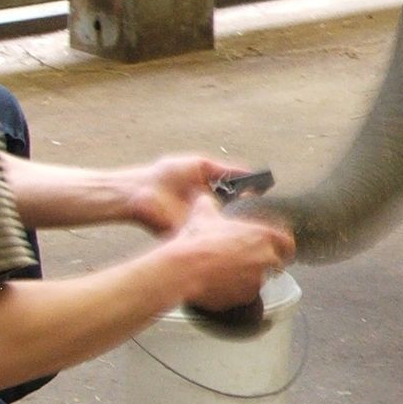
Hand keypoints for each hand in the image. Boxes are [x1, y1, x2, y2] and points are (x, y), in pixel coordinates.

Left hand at [123, 156, 248, 234]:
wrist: (141, 190)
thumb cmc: (166, 175)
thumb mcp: (199, 165)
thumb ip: (224, 169)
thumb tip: (249, 172)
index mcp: (211, 194)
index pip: (237, 200)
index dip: (250, 199)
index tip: (261, 198)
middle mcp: (207, 210)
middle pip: (233, 215)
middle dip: (246, 214)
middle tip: (259, 212)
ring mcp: (199, 223)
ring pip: (222, 228)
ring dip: (233, 226)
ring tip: (248, 224)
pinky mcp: (189, 235)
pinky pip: (206, 237)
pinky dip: (216, 235)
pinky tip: (228, 232)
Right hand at [170, 193, 295, 311]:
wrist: (185, 269)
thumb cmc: (197, 240)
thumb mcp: (204, 213)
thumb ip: (211, 204)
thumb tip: (206, 199)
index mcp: (263, 235)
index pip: (288, 243)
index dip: (283, 247)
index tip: (279, 249)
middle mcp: (265, 258)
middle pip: (275, 263)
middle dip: (263, 262)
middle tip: (245, 261)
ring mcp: (257, 280)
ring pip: (259, 279)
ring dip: (249, 277)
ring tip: (229, 273)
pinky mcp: (245, 298)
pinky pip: (246, 295)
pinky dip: (238, 291)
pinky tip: (223, 285)